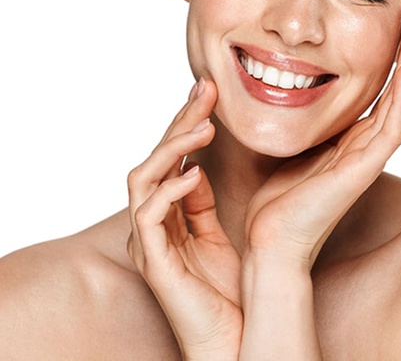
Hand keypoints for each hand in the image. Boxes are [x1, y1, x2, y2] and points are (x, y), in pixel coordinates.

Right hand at [127, 80, 241, 359]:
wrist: (232, 336)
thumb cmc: (224, 287)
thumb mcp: (214, 231)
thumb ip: (200, 202)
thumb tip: (198, 166)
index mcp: (167, 212)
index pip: (172, 155)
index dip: (187, 120)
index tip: (209, 90)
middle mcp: (151, 221)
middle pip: (156, 157)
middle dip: (181, 120)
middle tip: (207, 89)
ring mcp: (148, 241)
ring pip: (144, 178)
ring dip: (174, 148)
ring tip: (205, 126)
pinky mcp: (153, 262)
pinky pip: (149, 217)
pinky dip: (170, 191)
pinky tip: (195, 174)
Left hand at [244, 0, 400, 266]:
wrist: (271, 236)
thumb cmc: (276, 188)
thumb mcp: (288, 130)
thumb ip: (296, 102)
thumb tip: (284, 68)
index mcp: (354, 123)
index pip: (384, 67)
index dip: (398, 32)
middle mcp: (371, 130)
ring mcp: (374, 145)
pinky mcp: (370, 161)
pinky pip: (394, 112)